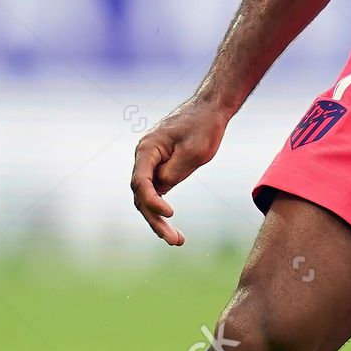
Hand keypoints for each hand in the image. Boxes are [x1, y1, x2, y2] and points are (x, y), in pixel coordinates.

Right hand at [130, 96, 228, 244]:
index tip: (171, 214)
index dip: (153, 201)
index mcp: (147, 149)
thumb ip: (174, 172)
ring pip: (148, 197)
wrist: (210, 109)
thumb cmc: (203, 126)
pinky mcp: (161, 169)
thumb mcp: (193, 152)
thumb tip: (161, 190)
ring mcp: (151, 164)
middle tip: (174, 240)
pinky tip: (173, 230)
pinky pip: (156, 193)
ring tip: (177, 241)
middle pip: (141, 195)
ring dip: (159, 220)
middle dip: (155, 220)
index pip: (141, 182)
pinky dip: (163, 210)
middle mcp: (144, 157)